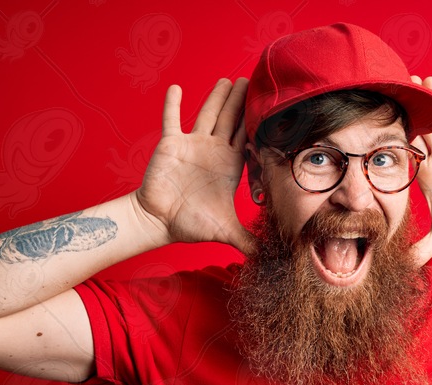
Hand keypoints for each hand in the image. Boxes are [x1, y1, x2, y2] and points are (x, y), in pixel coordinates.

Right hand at [136, 78, 255, 254]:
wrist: (159, 222)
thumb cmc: (191, 225)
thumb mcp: (226, 232)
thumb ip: (249, 241)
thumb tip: (272, 258)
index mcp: (229, 166)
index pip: (248, 139)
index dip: (258, 124)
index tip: (271, 108)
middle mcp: (213, 151)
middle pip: (231, 120)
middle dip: (241, 101)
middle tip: (252, 81)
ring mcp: (192, 145)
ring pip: (207, 114)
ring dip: (216, 97)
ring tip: (227, 80)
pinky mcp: (170, 144)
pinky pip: (171, 120)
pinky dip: (172, 104)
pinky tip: (176, 88)